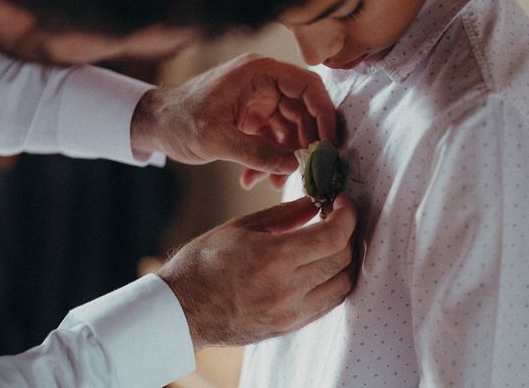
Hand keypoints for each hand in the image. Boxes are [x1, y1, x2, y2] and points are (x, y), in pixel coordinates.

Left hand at [131, 54, 336, 181]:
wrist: (153, 125)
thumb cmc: (178, 121)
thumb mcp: (216, 139)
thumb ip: (256, 153)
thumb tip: (293, 166)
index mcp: (258, 73)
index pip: (307, 86)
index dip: (324, 113)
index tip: (330, 143)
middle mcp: (263, 84)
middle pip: (303, 112)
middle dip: (304, 145)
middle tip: (306, 172)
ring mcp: (259, 102)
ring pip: (290, 131)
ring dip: (285, 159)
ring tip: (273, 184)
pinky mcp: (252, 120)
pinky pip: (273, 141)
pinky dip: (268, 161)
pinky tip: (254, 180)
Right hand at [156, 193, 356, 349]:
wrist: (181, 310)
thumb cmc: (203, 263)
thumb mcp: (241, 228)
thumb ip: (284, 214)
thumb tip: (315, 202)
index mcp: (273, 258)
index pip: (333, 236)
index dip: (346, 215)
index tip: (342, 202)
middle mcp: (287, 290)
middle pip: (342, 258)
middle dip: (347, 232)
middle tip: (337, 216)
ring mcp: (290, 314)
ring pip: (343, 283)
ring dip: (345, 258)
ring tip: (332, 241)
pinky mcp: (290, 327)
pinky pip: (329, 302)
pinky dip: (334, 280)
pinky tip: (321, 265)